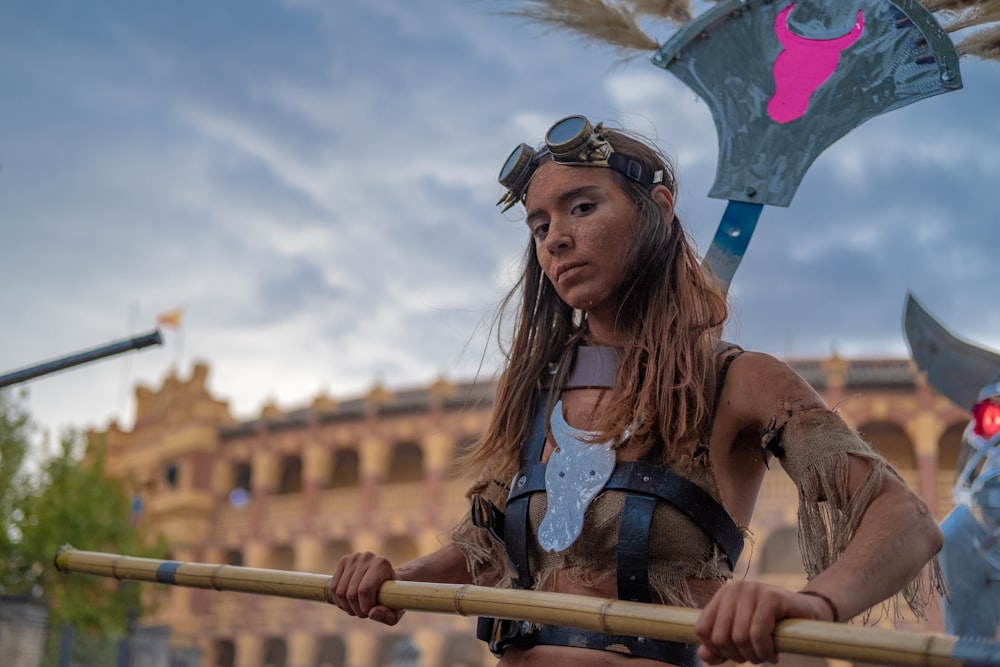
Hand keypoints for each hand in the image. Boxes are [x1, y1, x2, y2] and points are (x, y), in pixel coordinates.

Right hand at [329, 551, 404, 625]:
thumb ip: (387, 615)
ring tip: (357, 608)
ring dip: (347, 607)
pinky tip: (349, 603)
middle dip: (356, 609)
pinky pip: (333, 588)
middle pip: (351, 593)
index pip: (364, 590)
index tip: (369, 613)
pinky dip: (339, 601)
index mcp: (381, 564)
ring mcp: (353, 558)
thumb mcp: (396, 610)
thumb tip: (371, 613)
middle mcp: (367, 557)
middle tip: (364, 613)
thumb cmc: (393, 596)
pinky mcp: (343, 561)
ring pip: (340, 592)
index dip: (364, 607)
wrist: (387, 579)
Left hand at [694, 582, 835, 664]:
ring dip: (754, 656)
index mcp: (723, 596)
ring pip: (739, 638)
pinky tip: (774, 654)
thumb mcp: (742, 637)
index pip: (702, 629)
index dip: (716, 650)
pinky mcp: (771, 597)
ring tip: (765, 655)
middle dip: (738, 656)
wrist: (809, 614)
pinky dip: (765, 651)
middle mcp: (734, 589)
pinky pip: (758, 634)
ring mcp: (753, 590)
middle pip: (720, 637)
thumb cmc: (773, 627)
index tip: (735, 655)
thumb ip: (720, 647)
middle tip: (754, 657)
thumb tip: (703, 656)